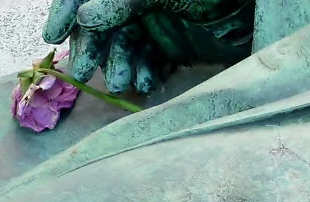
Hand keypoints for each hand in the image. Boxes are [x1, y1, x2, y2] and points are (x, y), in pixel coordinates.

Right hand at [43, 0, 253, 93]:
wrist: (257, 9)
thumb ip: (123, 2)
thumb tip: (84, 17)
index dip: (65, 12)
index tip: (52, 36)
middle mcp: (136, 0)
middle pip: (101, 24)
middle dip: (93, 48)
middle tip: (86, 73)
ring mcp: (155, 22)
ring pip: (124, 47)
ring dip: (119, 66)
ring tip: (122, 84)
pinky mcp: (174, 47)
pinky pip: (150, 61)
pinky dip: (145, 73)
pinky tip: (146, 84)